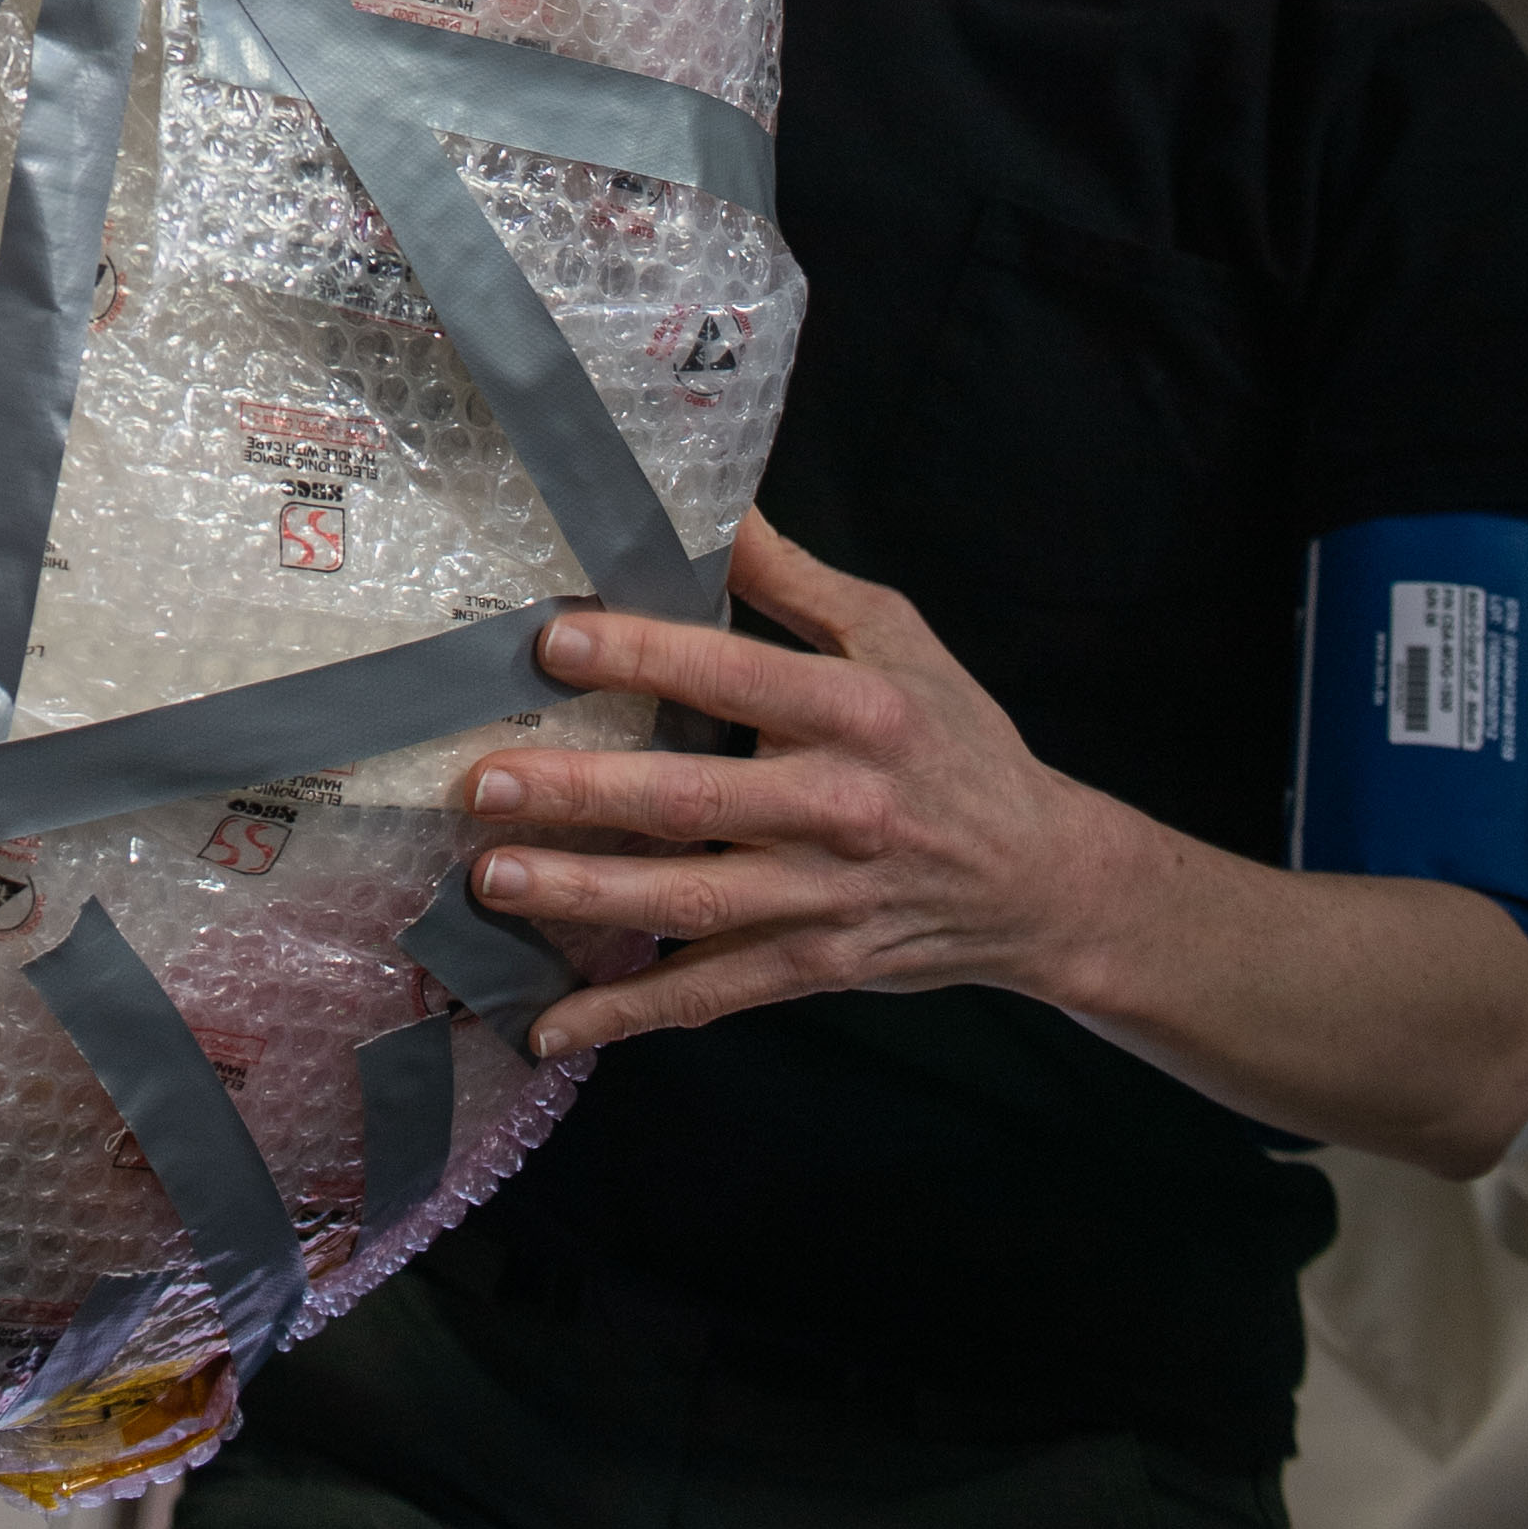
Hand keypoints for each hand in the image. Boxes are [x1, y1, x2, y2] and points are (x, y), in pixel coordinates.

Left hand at [464, 505, 1115, 1063]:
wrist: (1042, 880)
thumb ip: (796, 578)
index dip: (645, 658)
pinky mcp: (815, 966)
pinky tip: (552, 1023)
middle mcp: (839, 809)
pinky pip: (712, 992)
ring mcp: (824, 898)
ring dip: (587, 896)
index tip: (552, 643)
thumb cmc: (954, 740)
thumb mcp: (896, 635)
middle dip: (583, 795)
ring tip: (493, 879)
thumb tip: (713, 504)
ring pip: (691, 902)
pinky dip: (630, 1014)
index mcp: (857, 711)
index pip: (736, 677)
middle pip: (696, 801)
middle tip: (485, 782)